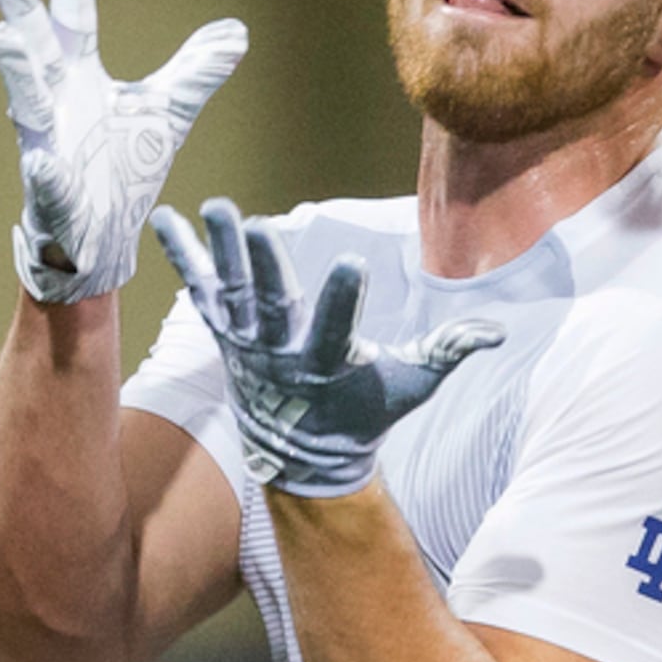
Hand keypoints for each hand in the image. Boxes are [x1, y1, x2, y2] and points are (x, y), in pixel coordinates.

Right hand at [0, 0, 247, 303]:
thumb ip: (195, 73)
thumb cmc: (122, 169)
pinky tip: (44, 163)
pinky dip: (46, 174)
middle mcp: (56, 102)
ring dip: (17, 72)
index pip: (75, 13)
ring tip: (6, 38)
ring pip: (28, 104)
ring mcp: (47, 146)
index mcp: (79, 76)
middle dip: (21, 9)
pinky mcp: (51, 195)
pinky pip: (46, 182)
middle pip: (36, 47)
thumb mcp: (168, 112)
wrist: (103, 238)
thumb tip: (236, 32)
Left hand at [152, 199, 502, 497]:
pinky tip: (164, 221)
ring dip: (220, 252)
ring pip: (233, 294)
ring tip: (215, 207)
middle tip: (252, 226)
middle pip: (271, 307)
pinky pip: (203, 293)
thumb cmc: (366, 411)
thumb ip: (447, 353)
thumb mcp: (410, 387)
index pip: (338, 329)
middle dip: (263, 268)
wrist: (305, 454)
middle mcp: (282, 355)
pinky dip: (184, 258)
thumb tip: (496, 332)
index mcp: (329, 366)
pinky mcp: (228, 336)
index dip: (344, 299)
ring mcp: (248, 346)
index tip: (352, 261)